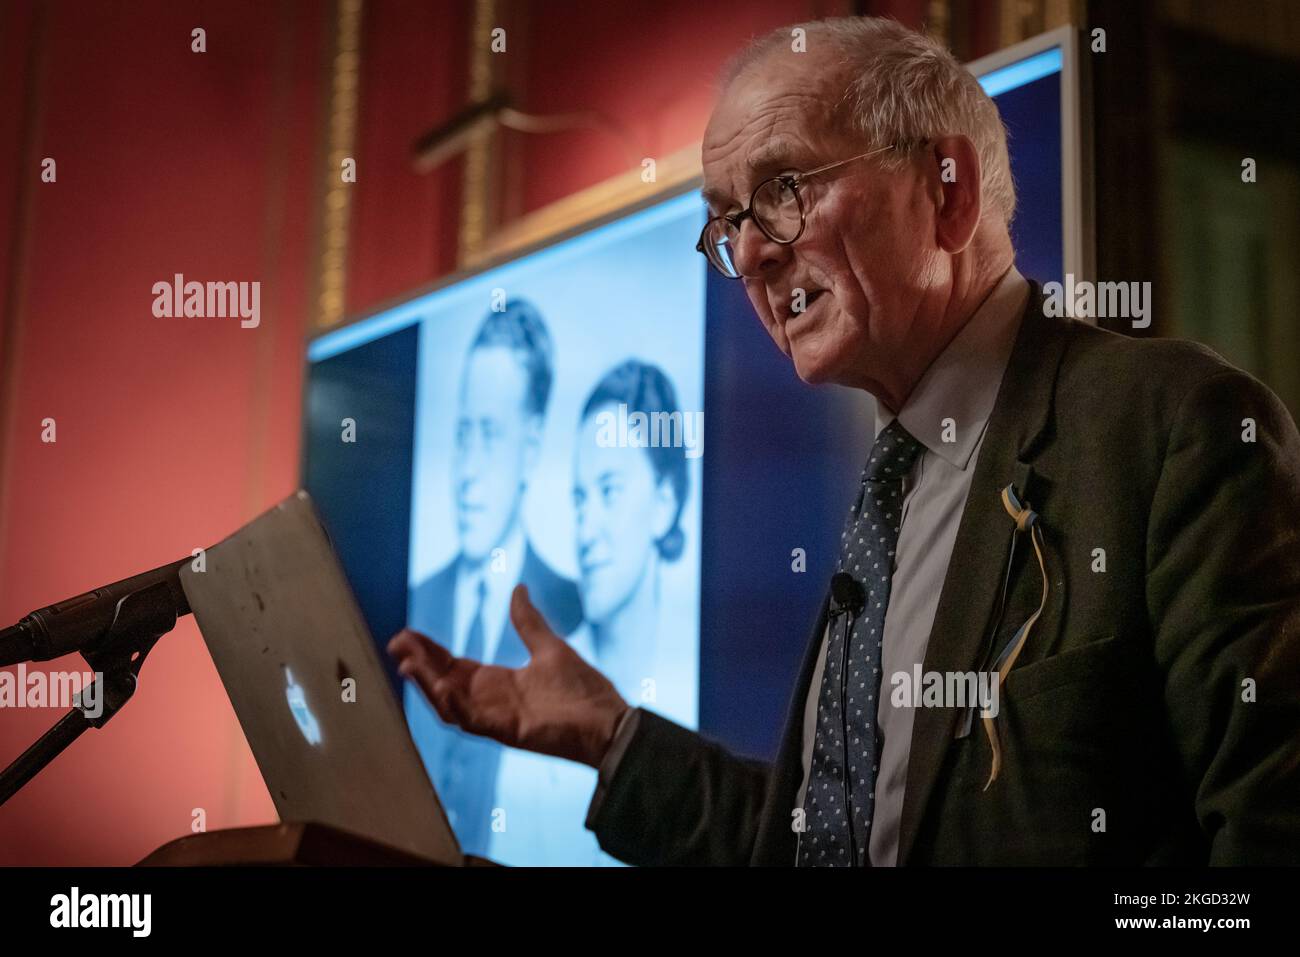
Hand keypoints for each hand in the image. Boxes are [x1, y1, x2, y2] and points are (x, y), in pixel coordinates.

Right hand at [388, 584, 629, 767]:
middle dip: (419, 664)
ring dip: (428, 685)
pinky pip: (472, 720)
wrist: (609, 720)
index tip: (407, 634)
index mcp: (499, 682)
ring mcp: (496, 717)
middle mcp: (491, 701)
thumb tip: (518, 589)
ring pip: (449, 703)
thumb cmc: (584, 689)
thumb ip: (528, 621)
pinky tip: (440, 686)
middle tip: (396, 643)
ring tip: (407, 664)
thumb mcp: (550, 647)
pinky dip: (454, 704)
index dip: (430, 651)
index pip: (454, 665)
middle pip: (444, 682)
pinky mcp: (506, 730)